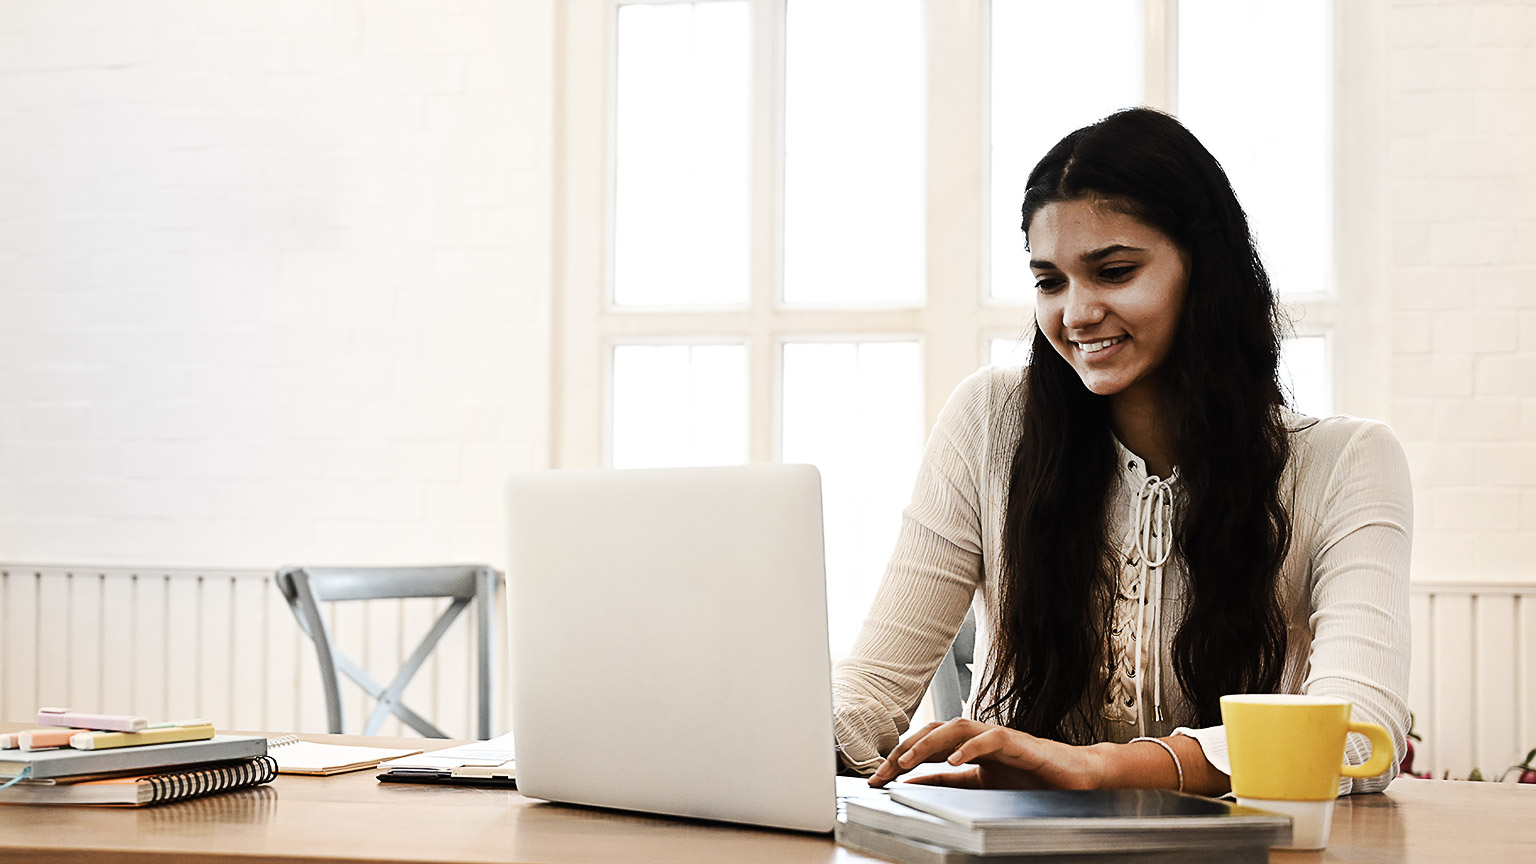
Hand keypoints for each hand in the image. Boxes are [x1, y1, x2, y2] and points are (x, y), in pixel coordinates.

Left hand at [867, 719, 1108, 789]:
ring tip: (908, 762)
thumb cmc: (1030, 779)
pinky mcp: (1020, 743)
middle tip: (883, 771)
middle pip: (934, 731)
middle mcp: (979, 737)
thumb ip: (947, 785)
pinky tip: (953, 760)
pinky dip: (970, 747)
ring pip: (957, 727)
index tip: (878, 777)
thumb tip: (911, 785)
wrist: (1074, 778)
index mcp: (967, 747)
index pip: (926, 745)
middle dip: (906, 749)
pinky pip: (991, 738)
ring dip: (929, 743)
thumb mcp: (979, 786)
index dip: (900, 758)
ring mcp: (998, 737)